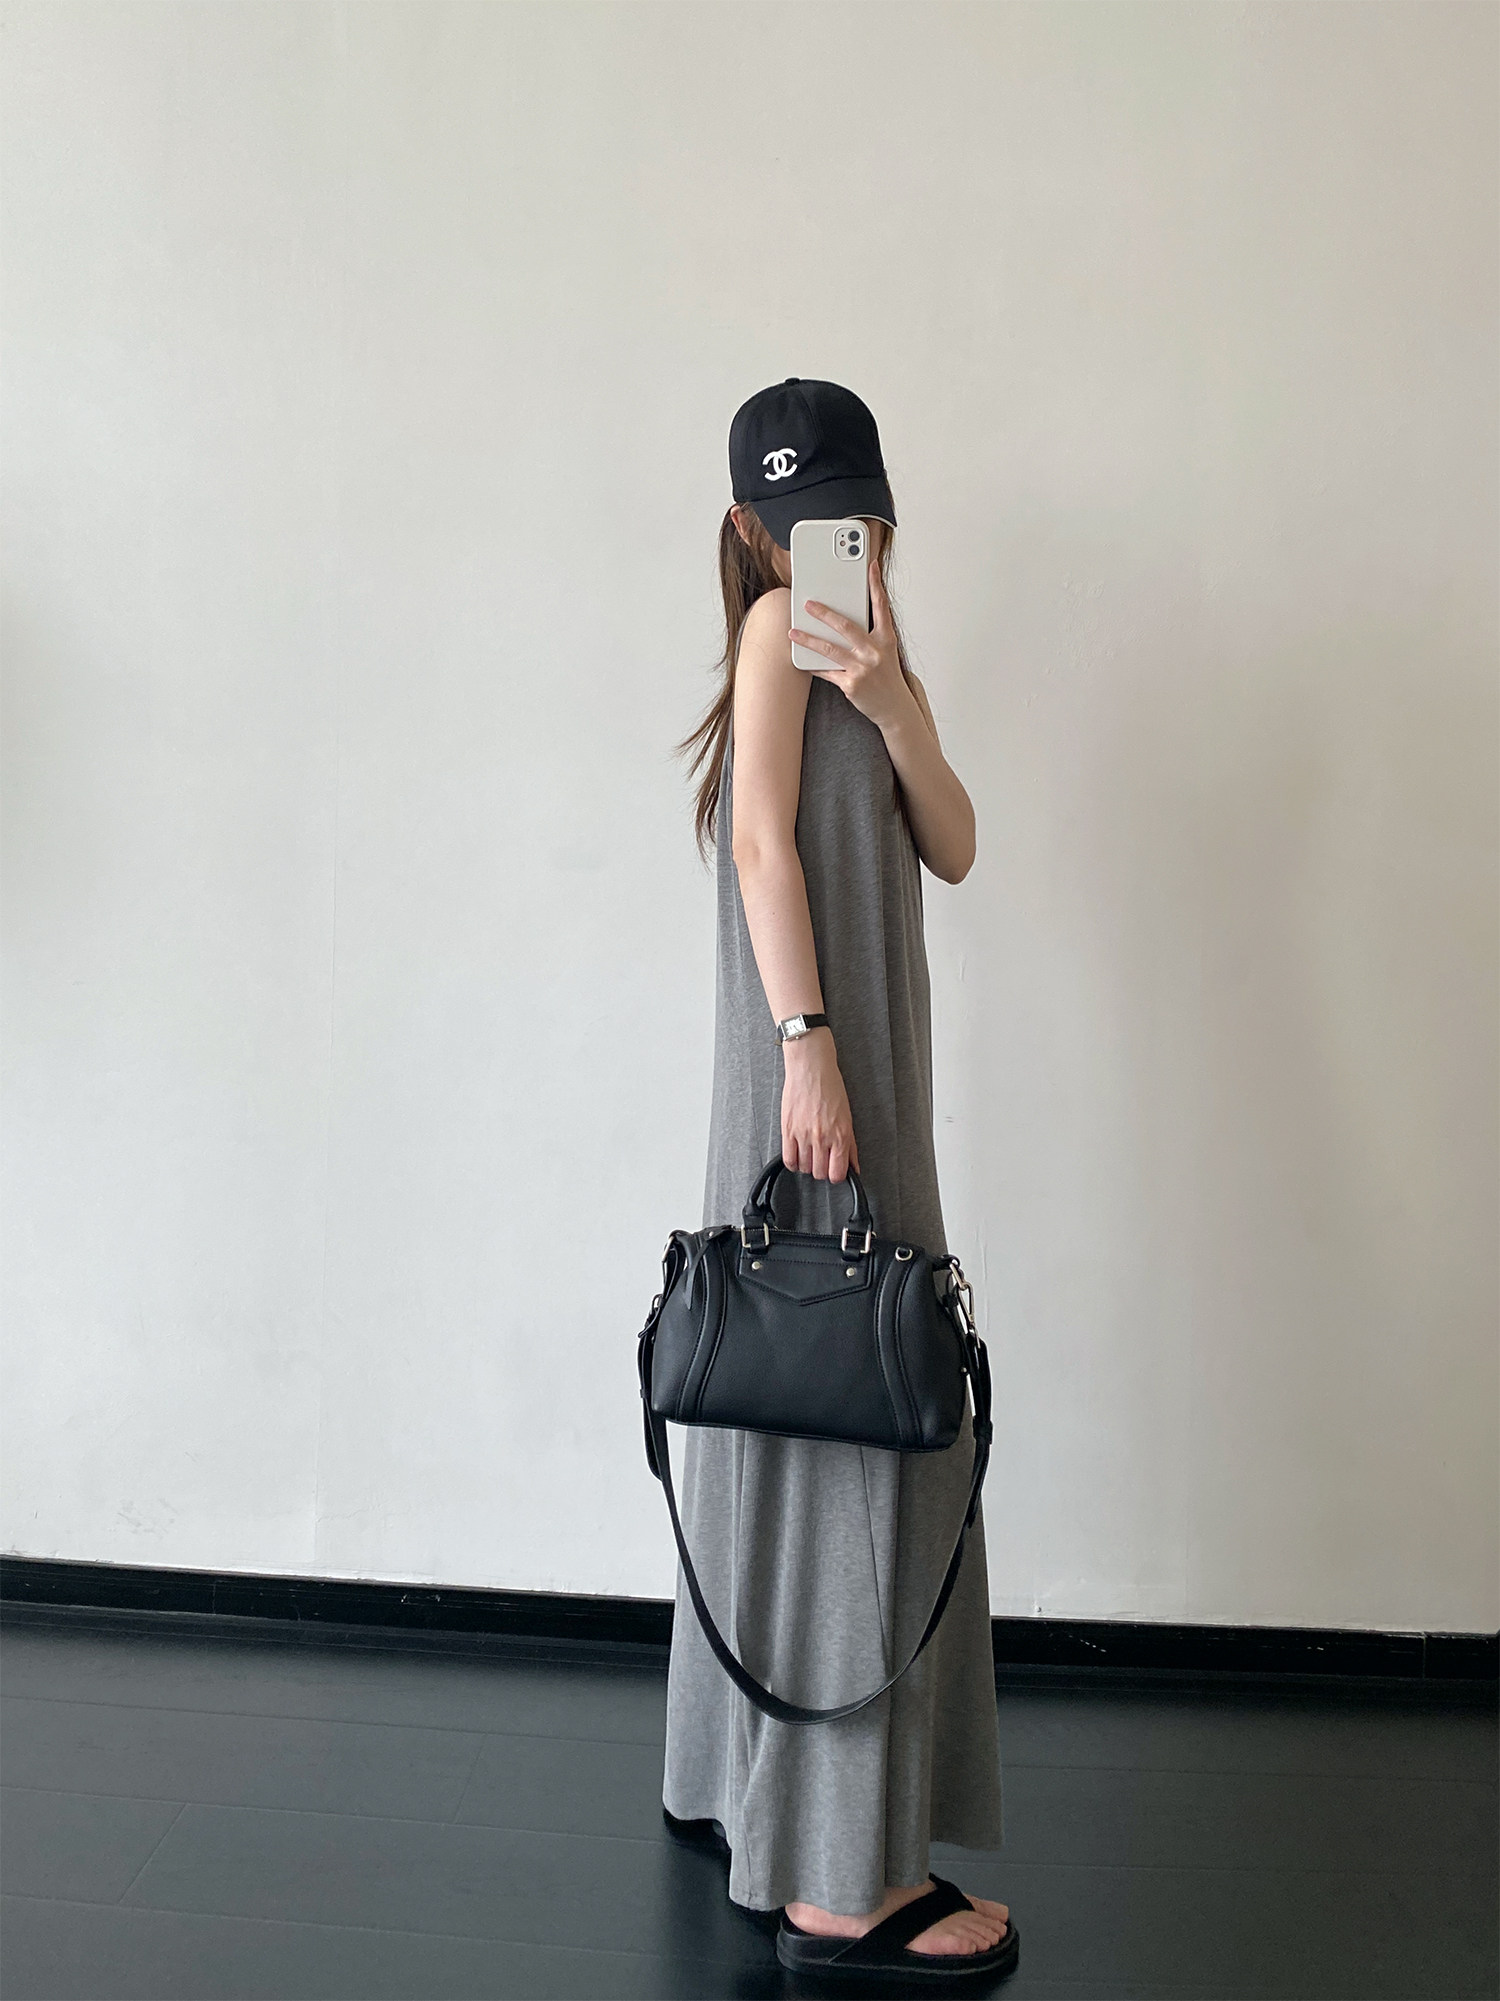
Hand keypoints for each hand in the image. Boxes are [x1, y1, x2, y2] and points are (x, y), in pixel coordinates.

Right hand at [780, 1031, 859, 1181]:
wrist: (811, 1069)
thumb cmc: (830, 1087)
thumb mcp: (847, 1117)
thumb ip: (850, 1145)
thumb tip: (854, 1166)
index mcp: (841, 1135)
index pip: (837, 1173)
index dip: (836, 1175)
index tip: (834, 1170)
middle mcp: (823, 1138)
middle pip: (820, 1173)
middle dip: (821, 1170)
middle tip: (822, 1160)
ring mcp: (804, 1135)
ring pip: (804, 1168)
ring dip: (807, 1165)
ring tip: (810, 1153)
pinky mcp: (788, 1130)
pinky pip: (788, 1159)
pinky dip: (793, 1163)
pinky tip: (797, 1156)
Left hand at [789, 557, 917, 734]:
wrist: (894, 708)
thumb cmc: (887, 677)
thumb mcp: (885, 652)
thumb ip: (869, 635)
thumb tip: (843, 619)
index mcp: (886, 639)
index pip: (881, 606)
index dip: (876, 584)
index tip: (871, 566)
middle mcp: (875, 652)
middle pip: (846, 626)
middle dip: (825, 613)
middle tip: (808, 604)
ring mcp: (862, 669)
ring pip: (829, 649)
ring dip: (808, 640)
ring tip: (792, 632)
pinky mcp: (851, 685)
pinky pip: (826, 672)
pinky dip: (813, 665)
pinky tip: (801, 659)